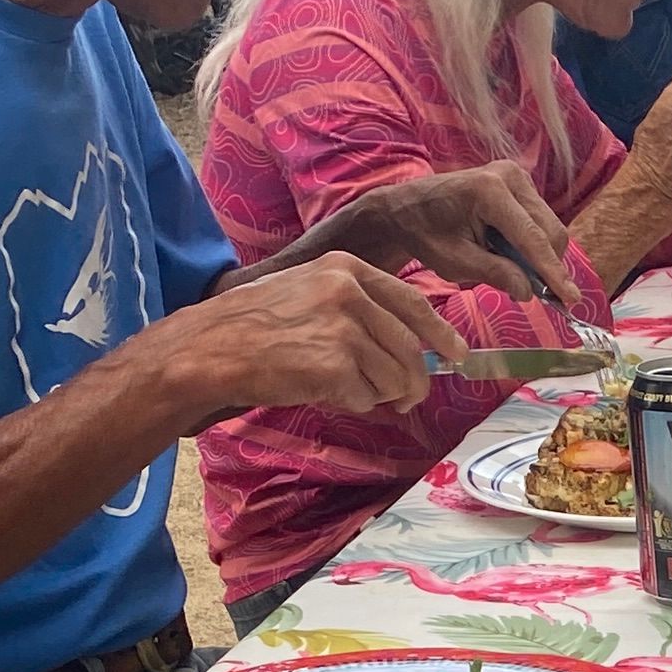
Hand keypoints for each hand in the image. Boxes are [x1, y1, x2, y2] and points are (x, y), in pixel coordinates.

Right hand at [145, 256, 448, 426]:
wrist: (213, 346)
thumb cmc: (257, 325)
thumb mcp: (309, 290)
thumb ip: (357, 305)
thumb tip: (408, 341)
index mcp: (346, 268)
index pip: (412, 303)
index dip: (441, 333)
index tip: (458, 354)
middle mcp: (349, 292)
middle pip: (410, 348)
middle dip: (415, 381)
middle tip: (409, 399)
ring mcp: (343, 327)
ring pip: (394, 377)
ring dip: (382, 395)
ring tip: (351, 390)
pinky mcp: (334, 364)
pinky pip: (367, 396)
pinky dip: (354, 403)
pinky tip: (324, 391)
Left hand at [335, 160, 575, 307]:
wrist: (409, 208)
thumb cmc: (426, 234)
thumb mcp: (456, 262)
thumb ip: (495, 274)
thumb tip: (529, 291)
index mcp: (489, 191)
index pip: (531, 238)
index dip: (553, 272)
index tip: (571, 299)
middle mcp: (510, 176)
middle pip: (550, 230)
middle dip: (550, 265)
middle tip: (541, 296)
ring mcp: (517, 176)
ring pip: (550, 226)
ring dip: (541, 255)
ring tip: (515, 272)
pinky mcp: (520, 183)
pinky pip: (540, 220)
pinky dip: (534, 244)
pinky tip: (512, 255)